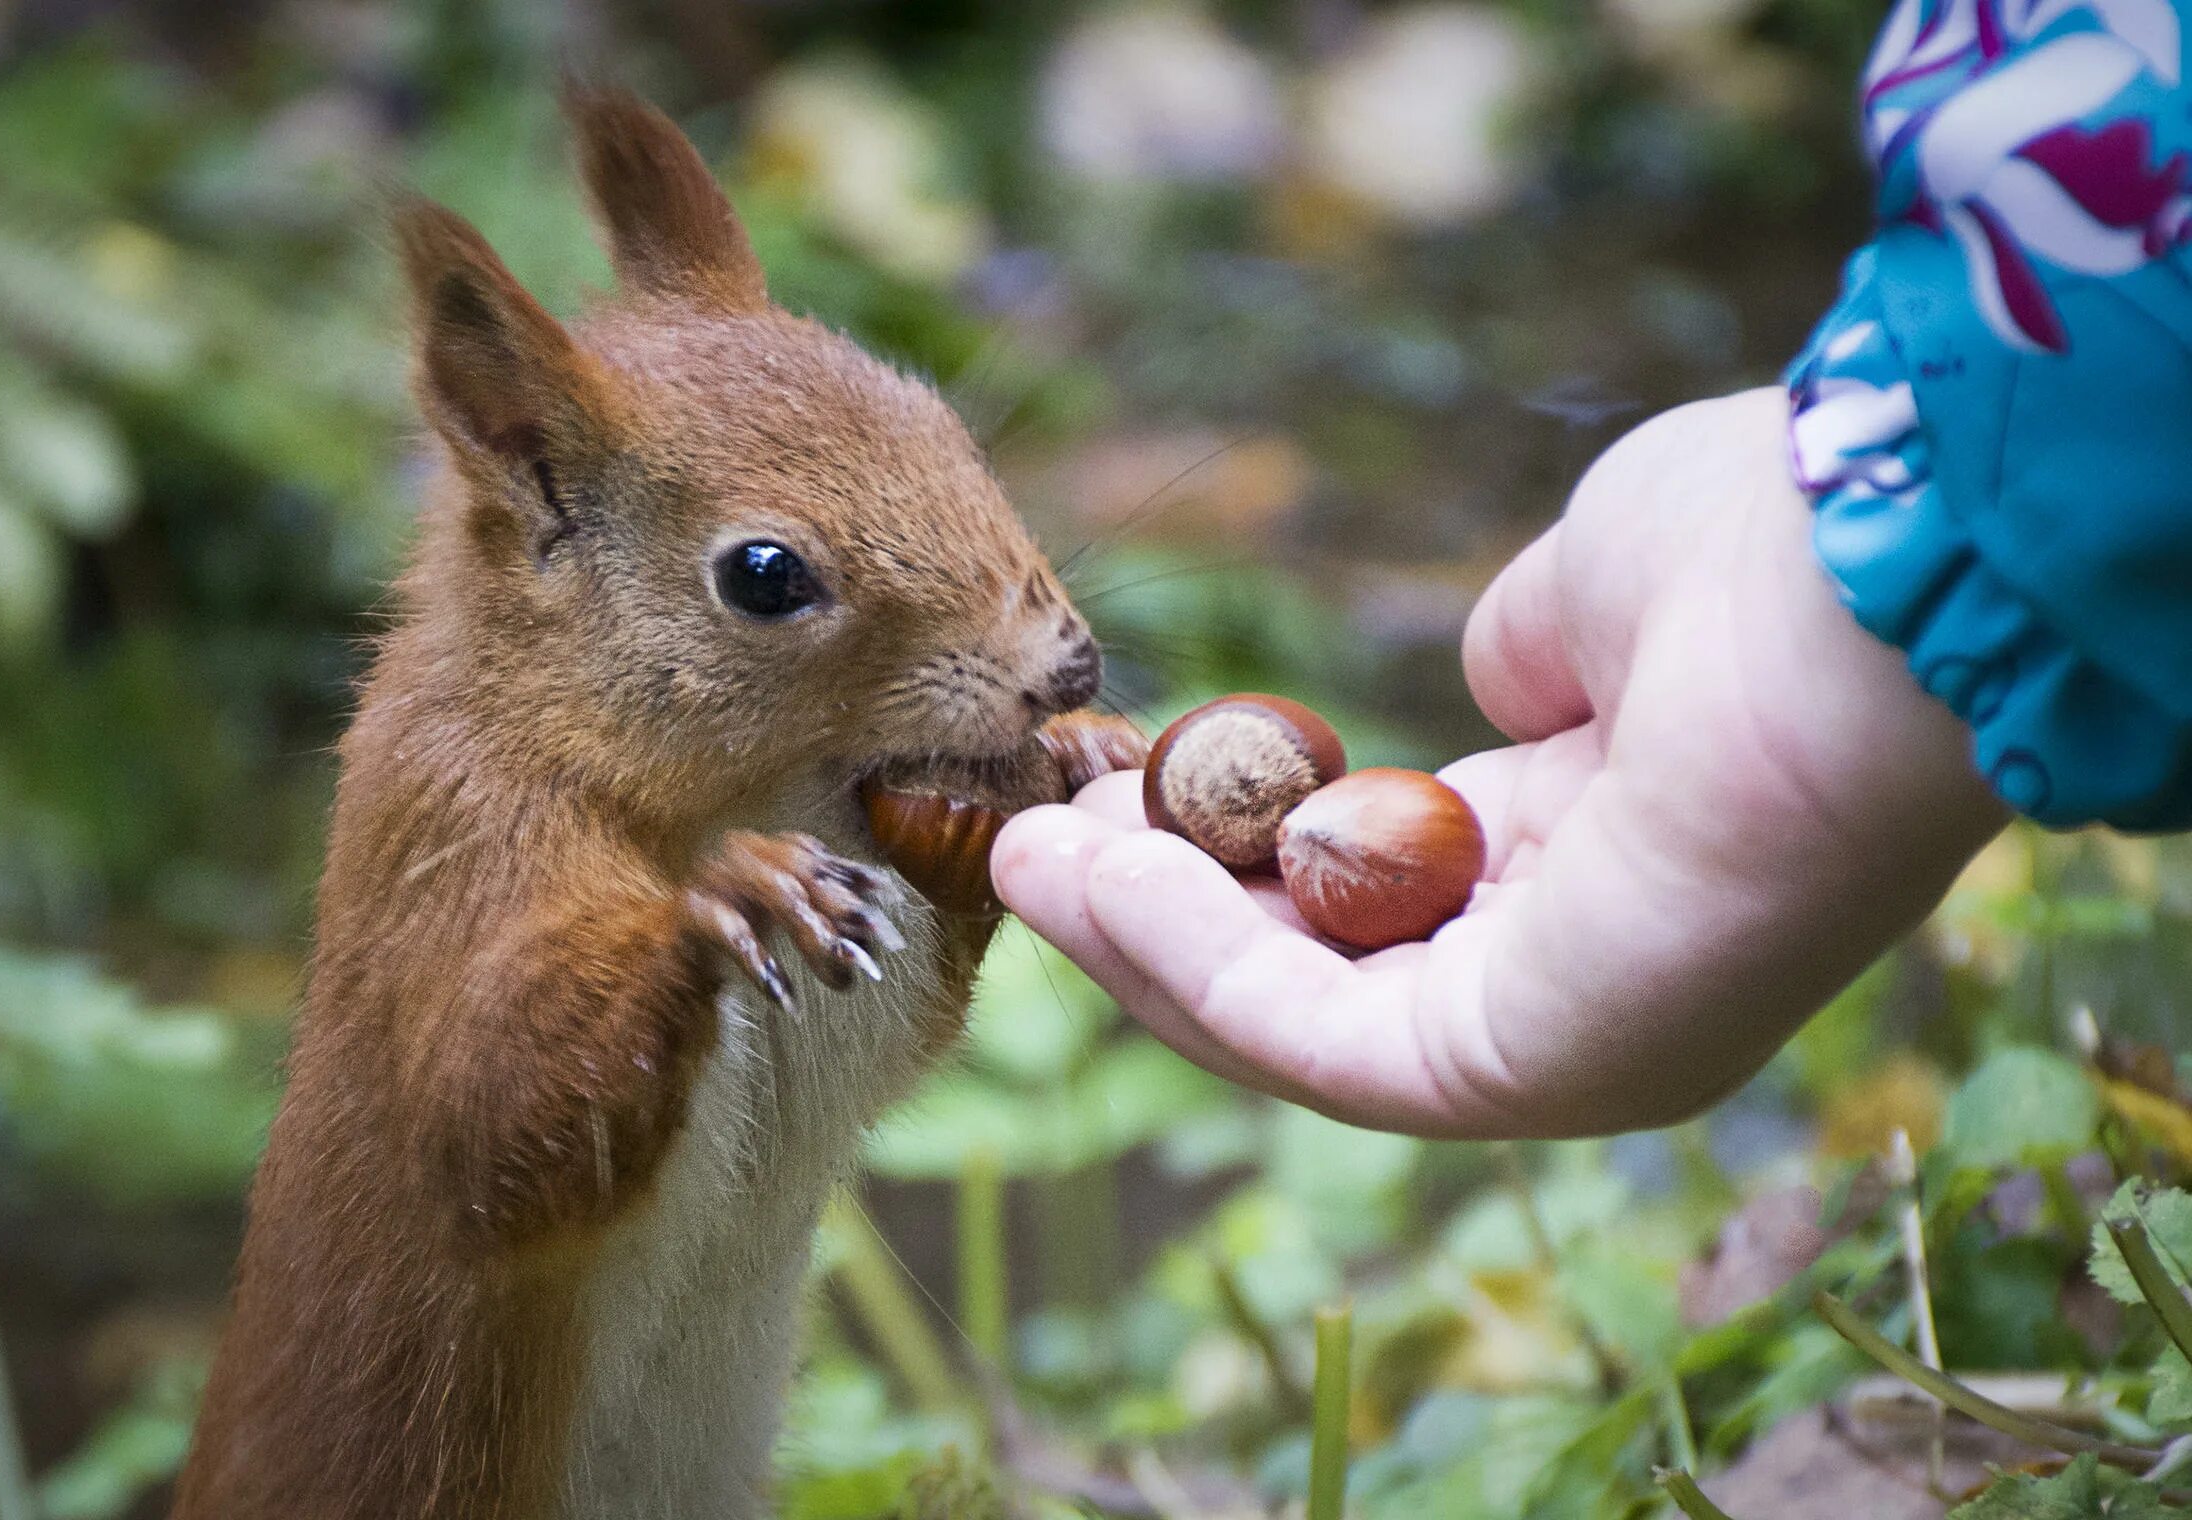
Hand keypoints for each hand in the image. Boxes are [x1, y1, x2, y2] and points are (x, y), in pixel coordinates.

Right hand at [991, 389, 2007, 1136]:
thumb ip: (1524, 652)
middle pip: (1321, 982)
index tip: (1128, 789)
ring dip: (1144, 944)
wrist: (1884, 568)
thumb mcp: (1596, 591)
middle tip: (1042, 833)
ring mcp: (1560, 1040)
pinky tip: (1092, 870)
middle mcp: (1579, 974)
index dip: (1242, 854)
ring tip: (1028, 852)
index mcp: (1598, 865)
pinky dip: (1188, 959)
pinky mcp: (1527, 1069)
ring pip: (1298, 1027)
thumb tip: (1482, 678)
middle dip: (1166, 912)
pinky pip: (1317, 1036)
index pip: (1385, 902)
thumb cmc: (1763, 558)